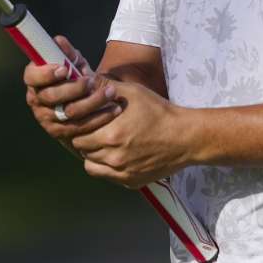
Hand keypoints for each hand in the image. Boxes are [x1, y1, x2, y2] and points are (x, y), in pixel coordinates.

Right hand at [23, 35, 121, 142]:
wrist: (86, 102)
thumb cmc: (75, 78)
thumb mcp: (73, 64)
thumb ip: (67, 54)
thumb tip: (59, 41)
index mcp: (35, 81)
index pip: (32, 77)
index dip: (46, 73)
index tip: (64, 69)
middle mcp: (37, 101)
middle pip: (52, 96)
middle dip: (74, 88)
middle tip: (92, 81)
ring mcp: (48, 119)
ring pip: (69, 113)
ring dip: (92, 102)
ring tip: (111, 92)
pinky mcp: (62, 134)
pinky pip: (81, 127)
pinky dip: (100, 118)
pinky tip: (115, 109)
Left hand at [71, 81, 193, 188]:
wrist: (185, 137)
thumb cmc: (159, 112)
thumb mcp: (132, 92)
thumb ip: (104, 86)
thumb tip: (83, 80)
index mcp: (111, 134)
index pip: (77, 132)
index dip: (78, 123)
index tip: (84, 118)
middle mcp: (113, 157)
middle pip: (81, 148)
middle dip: (84, 136)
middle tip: (94, 128)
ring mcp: (121, 172)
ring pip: (90, 164)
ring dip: (92, 152)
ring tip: (104, 140)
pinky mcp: (130, 181)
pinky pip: (105, 176)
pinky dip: (105, 166)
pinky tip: (115, 153)